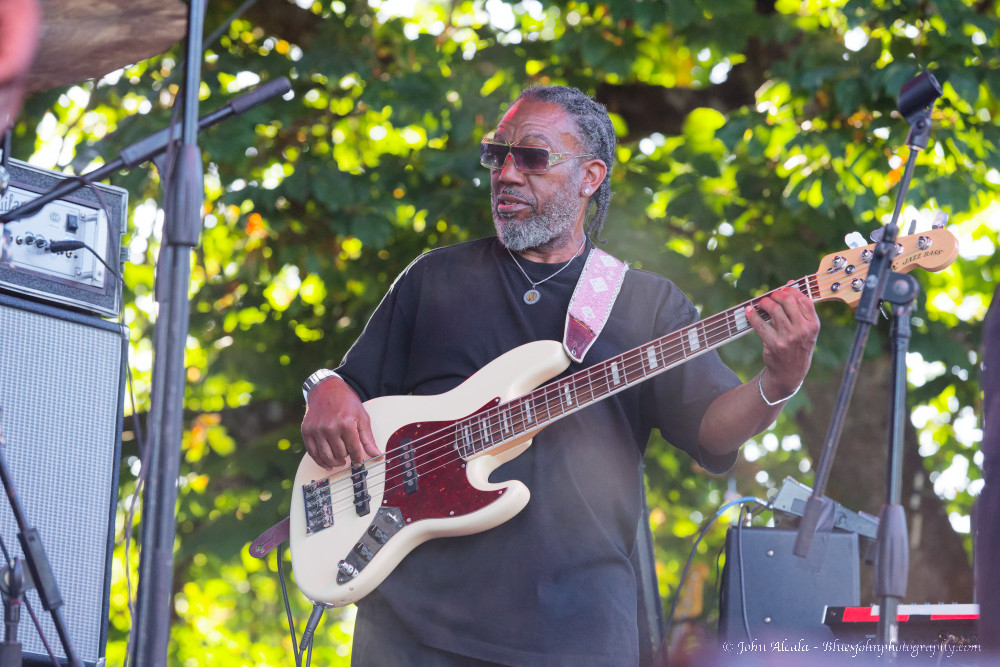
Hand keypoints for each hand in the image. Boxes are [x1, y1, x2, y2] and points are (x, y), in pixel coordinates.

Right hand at [301, 377, 381, 468]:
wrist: (327, 390)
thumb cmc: (346, 403)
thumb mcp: (362, 418)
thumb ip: (368, 439)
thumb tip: (378, 455)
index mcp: (346, 423)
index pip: (354, 450)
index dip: (358, 459)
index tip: (359, 462)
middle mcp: (330, 427)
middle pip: (340, 454)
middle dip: (346, 457)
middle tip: (348, 455)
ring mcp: (316, 430)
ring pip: (326, 456)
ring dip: (334, 462)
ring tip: (339, 461)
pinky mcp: (306, 431)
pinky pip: (312, 453)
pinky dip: (320, 461)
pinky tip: (326, 464)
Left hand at [745, 282, 819, 396]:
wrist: (790, 372)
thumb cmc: (798, 347)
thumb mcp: (806, 331)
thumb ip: (800, 310)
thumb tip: (789, 285)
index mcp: (813, 325)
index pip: (804, 300)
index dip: (792, 291)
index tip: (783, 289)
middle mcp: (803, 330)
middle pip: (787, 301)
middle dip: (776, 295)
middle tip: (770, 297)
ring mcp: (788, 337)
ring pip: (774, 310)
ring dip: (764, 303)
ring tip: (761, 304)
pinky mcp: (774, 343)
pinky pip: (760, 324)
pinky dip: (752, 315)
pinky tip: (749, 311)